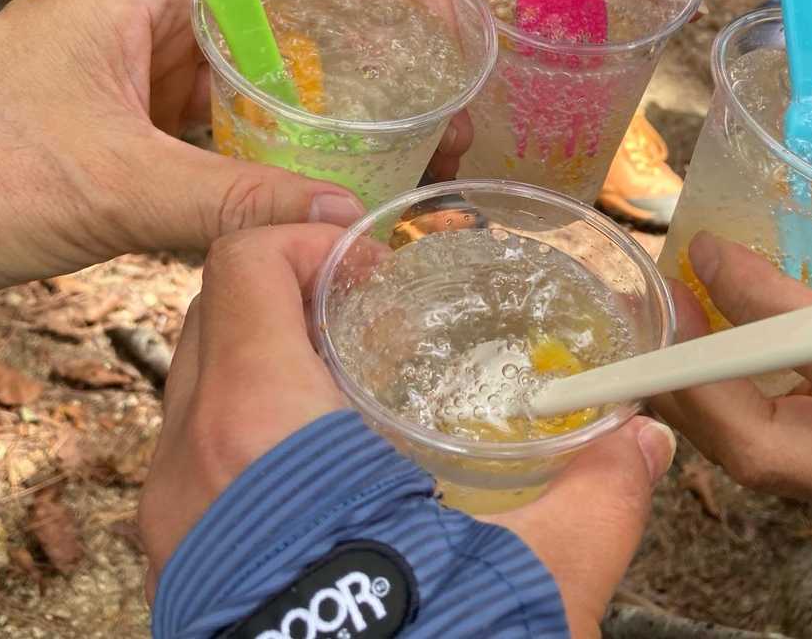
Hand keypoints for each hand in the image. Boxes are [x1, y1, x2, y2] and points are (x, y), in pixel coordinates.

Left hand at [0, 0, 367, 317]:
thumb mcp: (109, 182)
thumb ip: (230, 200)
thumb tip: (342, 211)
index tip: (394, 6)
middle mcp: (131, 36)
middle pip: (251, 28)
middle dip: (324, 60)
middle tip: (400, 103)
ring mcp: (119, 96)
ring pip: (225, 96)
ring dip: (285, 124)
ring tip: (365, 154)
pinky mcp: (106, 151)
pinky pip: (195, 150)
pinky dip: (240, 172)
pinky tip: (287, 202)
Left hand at [139, 223, 676, 633]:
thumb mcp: (531, 572)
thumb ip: (596, 494)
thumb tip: (643, 443)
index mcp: (260, 425)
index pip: (243, 265)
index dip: (304, 240)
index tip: (370, 264)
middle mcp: (190, 457)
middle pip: (214, 312)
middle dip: (287, 291)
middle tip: (367, 311)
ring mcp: (168, 515)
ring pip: (194, 384)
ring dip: (262, 357)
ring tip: (348, 387)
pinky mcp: (171, 566)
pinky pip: (190, 455)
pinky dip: (242, 427)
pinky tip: (322, 471)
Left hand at [651, 233, 811, 515]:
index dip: (763, 306)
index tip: (710, 251)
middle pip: (772, 452)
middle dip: (696, 383)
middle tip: (667, 312)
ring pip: (758, 464)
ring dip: (695, 395)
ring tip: (670, 325)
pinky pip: (771, 455)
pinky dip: (722, 407)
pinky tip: (702, 354)